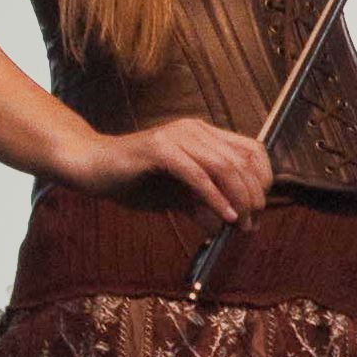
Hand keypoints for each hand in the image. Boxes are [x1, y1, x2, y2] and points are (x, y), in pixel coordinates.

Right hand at [55, 116, 271, 221]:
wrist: (94, 168)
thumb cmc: (136, 181)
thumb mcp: (178, 196)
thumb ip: (204, 206)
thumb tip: (229, 226)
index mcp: (203, 134)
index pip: (251, 149)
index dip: (262, 178)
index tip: (259, 208)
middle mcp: (195, 129)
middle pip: (242, 160)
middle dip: (253, 195)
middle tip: (251, 224)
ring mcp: (177, 136)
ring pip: (224, 166)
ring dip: (238, 199)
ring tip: (240, 224)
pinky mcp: (159, 149)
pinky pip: (197, 175)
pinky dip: (214, 198)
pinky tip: (223, 216)